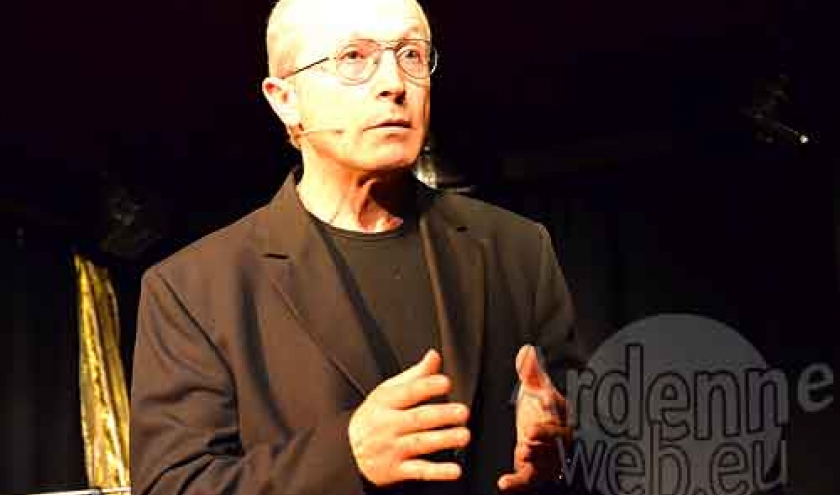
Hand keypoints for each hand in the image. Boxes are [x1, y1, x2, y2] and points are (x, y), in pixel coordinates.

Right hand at [348, 349, 470, 486]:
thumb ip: (415, 376)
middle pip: (416, 418)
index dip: (427, 386)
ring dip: (443, 440)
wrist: (346, 452)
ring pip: (419, 444)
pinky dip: (437, 472)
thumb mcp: (387, 393)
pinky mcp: (395, 470)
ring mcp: (391, 449)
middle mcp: (387, 425)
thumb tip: (434, 356)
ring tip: (463, 435)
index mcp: (385, 402)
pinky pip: (418, 471)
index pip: (408, 392)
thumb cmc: (374, 417)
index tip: (446, 382)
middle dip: (441, 415)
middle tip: (462, 412)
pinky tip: (454, 470)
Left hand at [498, 345, 568, 491]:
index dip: (553, 409)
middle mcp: (560, 438)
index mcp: (562, 415)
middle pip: (558, 440)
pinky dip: (517, 483)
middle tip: (531, 434)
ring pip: (547, 461)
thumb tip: (526, 350)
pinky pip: (528, 479)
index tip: (544, 403)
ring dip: (536, 458)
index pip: (561, 412)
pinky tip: (503, 483)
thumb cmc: (542, 408)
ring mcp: (549, 457)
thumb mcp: (536, 388)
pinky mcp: (535, 471)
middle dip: (546, 437)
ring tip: (522, 452)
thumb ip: (531, 372)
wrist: (543, 432)